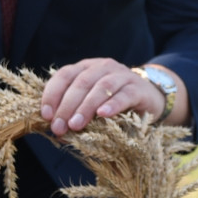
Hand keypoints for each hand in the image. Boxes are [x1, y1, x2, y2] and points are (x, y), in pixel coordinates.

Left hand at [40, 58, 167, 135]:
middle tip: (59, 127)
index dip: (52, 94)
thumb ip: (74, 109)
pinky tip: (103, 115)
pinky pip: (124, 95)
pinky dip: (112, 105)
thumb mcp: (91, 101)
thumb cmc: (114, 102)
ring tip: (76, 125)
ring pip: (101, 88)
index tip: (46, 115)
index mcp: (86, 67)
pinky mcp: (138, 89)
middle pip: (81, 83)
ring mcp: (122, 75)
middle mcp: (103, 67)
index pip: (64, 75)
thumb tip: (55, 130)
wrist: (150, 98)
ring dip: (86, 107)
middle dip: (67, 106)